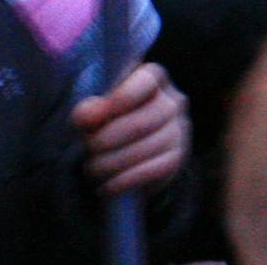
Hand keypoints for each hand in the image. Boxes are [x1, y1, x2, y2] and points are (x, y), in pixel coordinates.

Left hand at [72, 63, 187, 195]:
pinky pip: (152, 170)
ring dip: (113, 163)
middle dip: (108, 139)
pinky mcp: (176, 159)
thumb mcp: (95, 112)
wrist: (129, 153)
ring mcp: (179, 131)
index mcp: (152, 79)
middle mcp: (173, 102)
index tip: (92, 118)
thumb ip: (90, 110)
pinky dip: (125, 181)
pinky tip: (107, 186)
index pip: (146, 81)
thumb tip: (87, 116)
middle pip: (143, 121)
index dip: (120, 98)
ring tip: (93, 169)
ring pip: (147, 148)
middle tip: (88, 148)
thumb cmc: (108, 122)